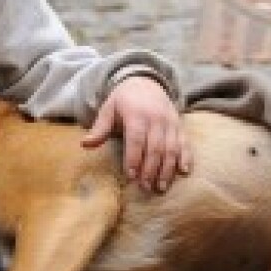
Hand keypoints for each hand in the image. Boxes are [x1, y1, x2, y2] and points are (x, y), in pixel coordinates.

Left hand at [81, 76, 191, 192]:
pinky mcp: (180, 126)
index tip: (130, 176)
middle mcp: (156, 118)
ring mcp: (171, 122)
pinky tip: (184, 172)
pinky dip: (186, 157)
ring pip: (172, 148)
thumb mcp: (108, 110)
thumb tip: (84, 144)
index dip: (134, 158)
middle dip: (150, 169)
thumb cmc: (123, 100)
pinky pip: (185, 143)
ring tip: (160, 187)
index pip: (136, 139)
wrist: (146, 82)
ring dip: (167, 169)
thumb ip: (99, 129)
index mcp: (136, 114)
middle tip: (145, 188)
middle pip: (155, 147)